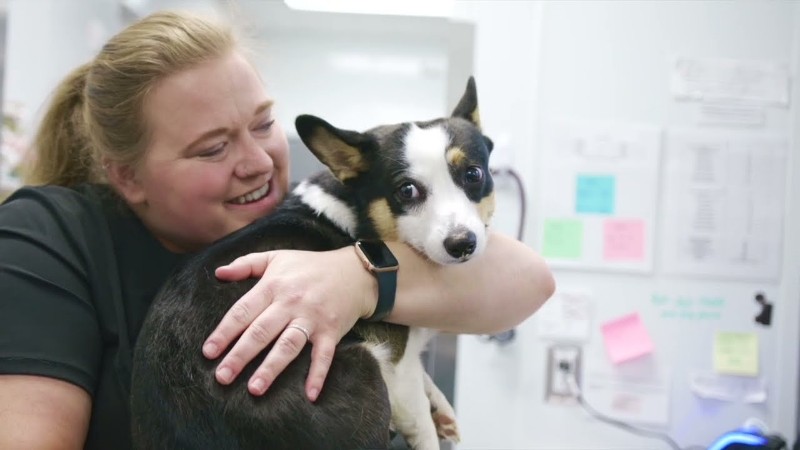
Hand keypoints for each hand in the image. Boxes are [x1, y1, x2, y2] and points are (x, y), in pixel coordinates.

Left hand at [203, 247, 376, 400]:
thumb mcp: (277, 257)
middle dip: (240, 355)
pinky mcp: (331, 331)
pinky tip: (310, 394)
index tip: (208, 352)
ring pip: (288, 345)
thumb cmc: (310, 266)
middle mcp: (291, 302)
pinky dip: (318, 374)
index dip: (225, 332)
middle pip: (262, 331)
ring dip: (271, 367)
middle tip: (222, 377)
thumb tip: (217, 273)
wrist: (355, 272)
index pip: (243, 310)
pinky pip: (324, 355)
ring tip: (254, 388)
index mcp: (274, 285)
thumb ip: (245, 264)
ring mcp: (312, 318)